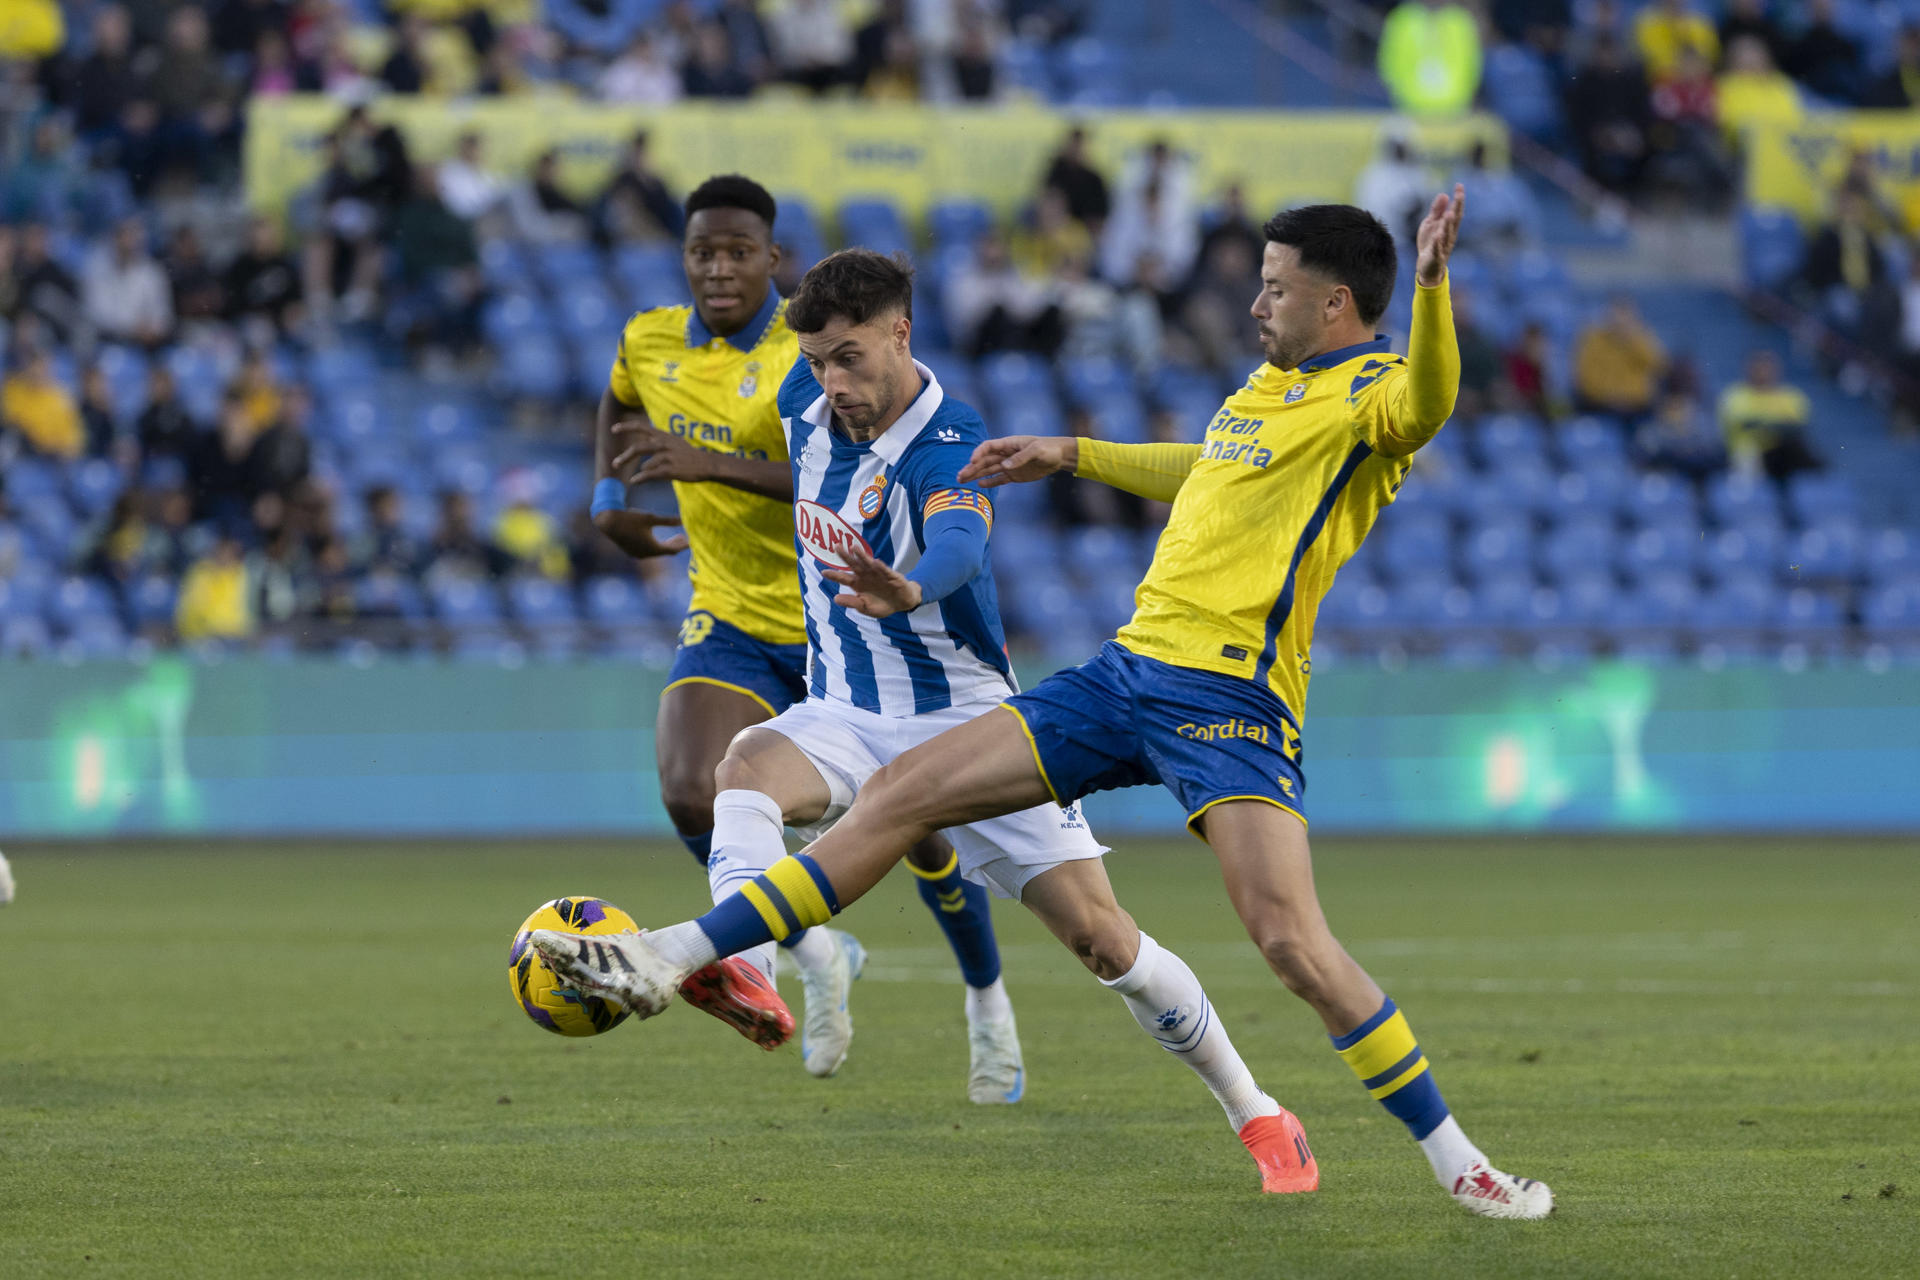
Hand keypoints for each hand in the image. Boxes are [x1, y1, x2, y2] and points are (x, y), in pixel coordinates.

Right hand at [592, 508, 687, 558]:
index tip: (691, 541)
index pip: (673, 550)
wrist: (608, 521)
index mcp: (653, 548)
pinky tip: (657, 539)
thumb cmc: (631, 518)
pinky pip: (648, 551)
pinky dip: (656, 546)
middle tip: (684, 539)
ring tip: (674, 537)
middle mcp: (646, 555)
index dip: (683, 545)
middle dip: (675, 545)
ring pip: (657, 552)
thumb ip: (668, 521)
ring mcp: (638, 555)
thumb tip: (684, 520)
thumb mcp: (651, 518)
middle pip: (666, 552)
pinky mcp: (632, 552)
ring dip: (666, 545)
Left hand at [611, 420, 715, 484]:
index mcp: (664, 436)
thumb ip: (660, 440)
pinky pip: (651, 474)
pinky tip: (635, 481)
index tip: (613, 429)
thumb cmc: (689, 455)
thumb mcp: (674, 441)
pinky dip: (641, 478)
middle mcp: (664, 444)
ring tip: (632, 478)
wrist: (707, 464)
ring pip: (645, 464)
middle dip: (625, 456)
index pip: (642, 427)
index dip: (626, 427)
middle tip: (615, 464)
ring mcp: (668, 457)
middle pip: (639, 447)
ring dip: (638, 471)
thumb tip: (646, 441)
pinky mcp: (671, 469)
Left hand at [820, 542, 920, 617]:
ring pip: (868, 562)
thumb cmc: (881, 605)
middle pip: (853, 564)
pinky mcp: (891, 575)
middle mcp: (865, 576)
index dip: (834, 575)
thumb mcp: (865, 607)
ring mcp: (878, 573)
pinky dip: (880, 567)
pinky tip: (875, 562)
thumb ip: (852, 603)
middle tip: (836, 546)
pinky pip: (885, 570)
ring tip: (854, 547)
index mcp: (857, 584)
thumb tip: (835, 598)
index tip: (823, 572)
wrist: (901, 603)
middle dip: (845, 556)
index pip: (843, 578)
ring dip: (861, 555)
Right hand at [956, 436, 1077, 487]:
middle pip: (984, 461)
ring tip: (962, 480)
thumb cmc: (1048, 448)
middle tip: (959, 476)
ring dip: (976, 475)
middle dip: (971, 468)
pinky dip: (990, 482)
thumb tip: (1005, 466)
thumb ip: (1020, 458)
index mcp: (1008, 444)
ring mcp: (1009, 465)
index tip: (972, 461)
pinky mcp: (1014, 475)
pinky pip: (999, 479)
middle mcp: (1006, 454)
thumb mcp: (1036, 450)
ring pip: (988, 470)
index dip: (979, 453)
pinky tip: (980, 485)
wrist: (1059, 456)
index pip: (988, 447)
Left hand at [1415, 183, 1465, 287]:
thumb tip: (1444, 195)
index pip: (1456, 210)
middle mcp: (1449, 235)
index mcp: (1449, 226)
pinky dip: (1437, 242)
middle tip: (1459, 195)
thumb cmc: (1430, 243)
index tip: (1459, 185)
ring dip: (1448, 224)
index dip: (1458, 198)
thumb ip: (1437, 211)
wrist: (1427, 267)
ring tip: (1449, 213)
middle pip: (1455, 220)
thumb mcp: (1431, 224)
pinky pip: (1437, 249)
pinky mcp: (1435, 256)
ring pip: (1447, 234)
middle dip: (1457, 208)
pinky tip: (1437, 235)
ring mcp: (1443, 246)